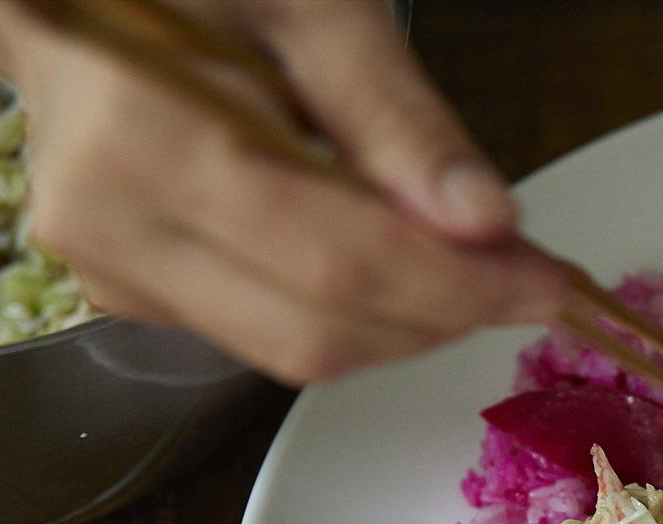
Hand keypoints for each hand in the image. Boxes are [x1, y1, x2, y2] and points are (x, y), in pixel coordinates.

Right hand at [0, 0, 565, 384]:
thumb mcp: (314, 6)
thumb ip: (397, 119)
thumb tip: (487, 225)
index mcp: (143, 139)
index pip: (333, 264)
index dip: (458, 287)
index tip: (551, 284)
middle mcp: (110, 228)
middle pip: (318, 331)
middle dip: (444, 315)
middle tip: (531, 276)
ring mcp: (113, 273)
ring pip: (300, 350)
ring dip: (408, 321)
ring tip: (474, 263)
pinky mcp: (132, 294)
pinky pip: (269, 333)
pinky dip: (354, 309)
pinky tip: (394, 256)